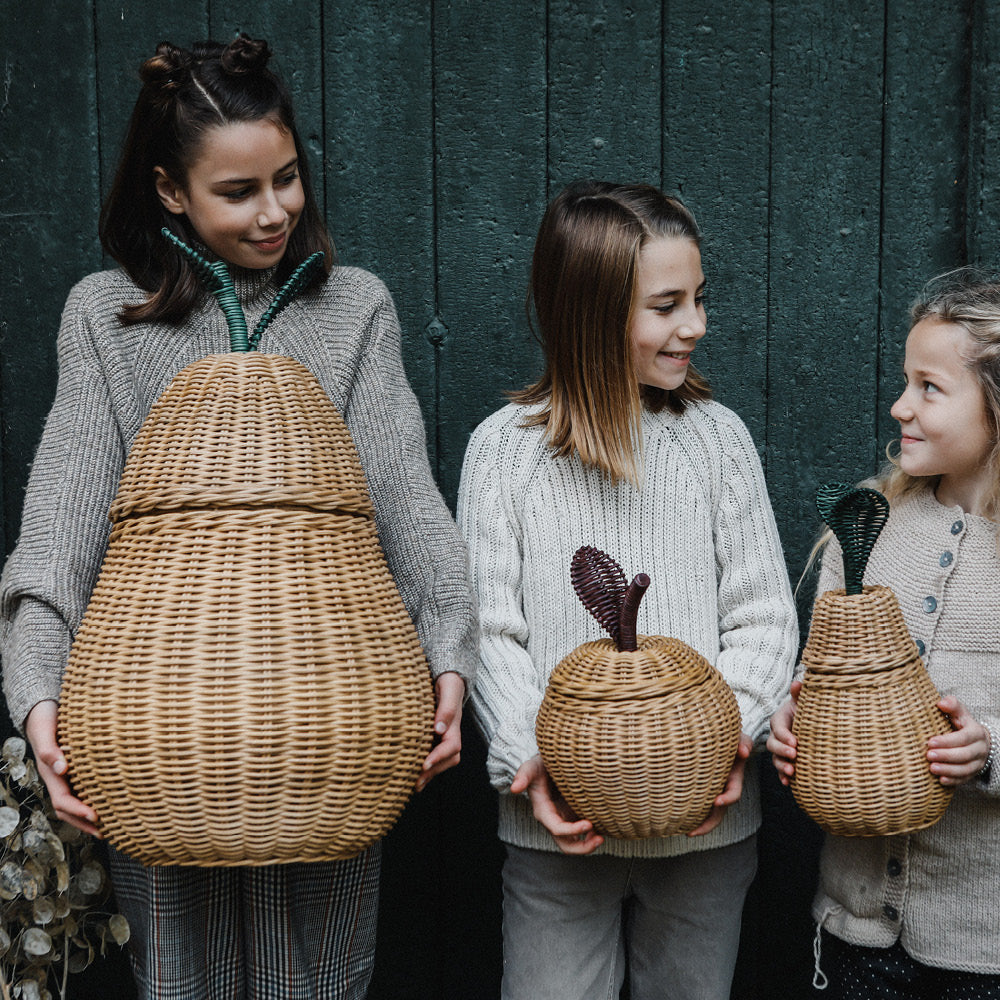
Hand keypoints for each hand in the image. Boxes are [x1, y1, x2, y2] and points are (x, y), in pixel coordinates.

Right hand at [25, 700, 99, 836]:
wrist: (42, 709)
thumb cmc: (44, 719)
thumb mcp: (45, 731)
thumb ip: (49, 750)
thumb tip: (62, 769)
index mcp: (50, 773)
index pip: (63, 799)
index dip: (78, 810)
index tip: (95, 816)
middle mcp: (57, 777)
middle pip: (67, 808)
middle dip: (83, 822)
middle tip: (104, 832)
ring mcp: (64, 775)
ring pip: (73, 801)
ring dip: (86, 816)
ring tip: (107, 825)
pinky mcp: (73, 768)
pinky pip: (81, 789)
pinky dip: (91, 799)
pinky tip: (108, 801)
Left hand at [416, 672, 464, 790]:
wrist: (449, 678)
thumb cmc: (448, 683)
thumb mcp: (448, 689)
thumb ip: (446, 708)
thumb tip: (439, 728)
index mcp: (454, 726)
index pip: (451, 747)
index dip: (439, 757)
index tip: (424, 765)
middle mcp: (451, 734)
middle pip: (450, 759)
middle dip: (435, 772)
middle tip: (417, 782)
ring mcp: (445, 737)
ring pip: (444, 761)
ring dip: (432, 773)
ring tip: (415, 785)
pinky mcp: (437, 738)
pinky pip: (436, 756)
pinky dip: (428, 768)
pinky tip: (415, 774)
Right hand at [510, 755, 603, 853]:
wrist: (544, 764)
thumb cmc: (538, 766)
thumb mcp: (530, 767)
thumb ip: (523, 776)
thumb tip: (514, 788)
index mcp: (543, 811)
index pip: (557, 828)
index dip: (572, 830)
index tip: (589, 823)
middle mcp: (553, 820)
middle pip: (565, 844)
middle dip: (582, 847)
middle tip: (599, 839)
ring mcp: (563, 820)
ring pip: (574, 842)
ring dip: (587, 844)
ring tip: (602, 836)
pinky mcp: (571, 816)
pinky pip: (581, 833)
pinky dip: (590, 835)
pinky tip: (601, 827)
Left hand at [689, 732, 752, 836]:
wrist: (723, 738)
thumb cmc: (732, 739)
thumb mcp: (741, 738)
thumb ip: (744, 743)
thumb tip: (743, 751)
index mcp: (734, 778)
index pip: (734, 793)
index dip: (728, 798)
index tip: (717, 801)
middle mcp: (724, 788)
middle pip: (719, 812)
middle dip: (708, 824)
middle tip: (692, 831)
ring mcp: (714, 790)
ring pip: (709, 812)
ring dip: (699, 824)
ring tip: (684, 832)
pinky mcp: (702, 788)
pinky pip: (698, 803)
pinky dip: (691, 812)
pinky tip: (677, 819)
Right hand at [766, 681, 800, 785]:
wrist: (808, 722)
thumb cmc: (805, 710)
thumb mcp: (802, 701)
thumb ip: (799, 693)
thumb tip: (799, 682)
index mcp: (779, 719)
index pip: (778, 727)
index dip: (784, 735)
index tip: (796, 742)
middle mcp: (777, 735)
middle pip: (773, 743)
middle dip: (782, 751)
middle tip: (794, 755)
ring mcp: (780, 748)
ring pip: (775, 758)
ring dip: (781, 765)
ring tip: (791, 771)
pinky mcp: (785, 760)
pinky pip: (780, 769)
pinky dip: (783, 776)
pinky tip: (788, 783)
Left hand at [927, 696, 990, 785]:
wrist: (978, 740)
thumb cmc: (963, 724)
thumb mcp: (960, 713)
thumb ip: (952, 705)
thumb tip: (941, 703)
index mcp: (976, 733)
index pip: (962, 738)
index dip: (947, 741)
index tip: (930, 742)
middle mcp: (980, 749)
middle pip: (964, 755)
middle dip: (946, 756)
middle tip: (928, 755)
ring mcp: (978, 763)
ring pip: (966, 769)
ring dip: (948, 770)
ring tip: (932, 769)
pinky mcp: (974, 773)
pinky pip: (965, 779)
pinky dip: (954, 781)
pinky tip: (941, 780)